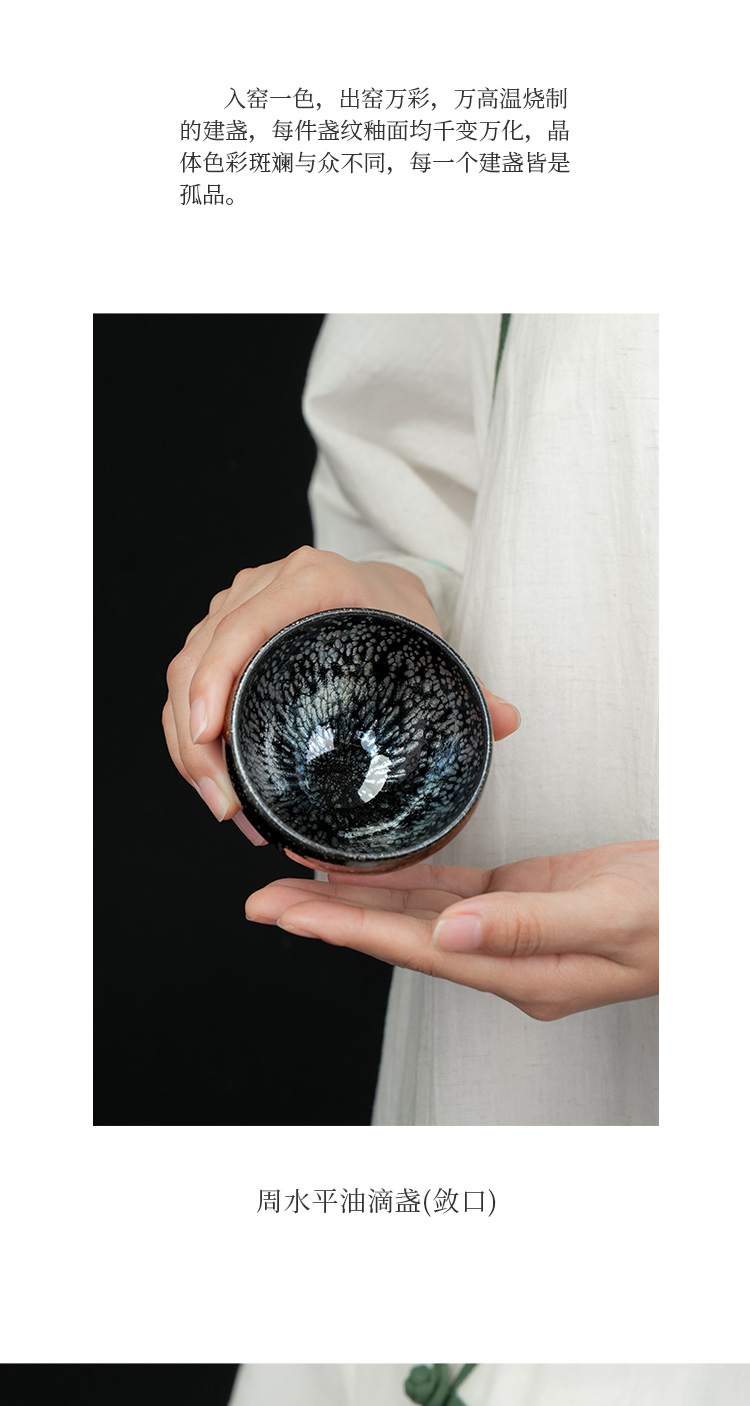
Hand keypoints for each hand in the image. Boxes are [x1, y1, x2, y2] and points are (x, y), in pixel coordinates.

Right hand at [163, 546, 519, 838]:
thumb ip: (469, 683)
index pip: (243, 625)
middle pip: (200, 659)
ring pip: (185, 676)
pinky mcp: (220, 635)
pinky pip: (190, 685)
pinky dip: (192, 737)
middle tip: (226, 806)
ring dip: (189, 747)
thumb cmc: (400, 615)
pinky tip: (216, 786)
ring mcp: (232, 609)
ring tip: (225, 810)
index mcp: (308, 580)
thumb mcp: (430, 643)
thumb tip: (507, 721)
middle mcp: (259, 587)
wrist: (381, 589)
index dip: (215, 679)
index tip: (209, 735)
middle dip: (196, 739)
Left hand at [245, 840, 657, 1019]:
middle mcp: (501, 956)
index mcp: (517, 970)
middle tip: (262, 900)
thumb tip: (450, 932)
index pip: (410, 949)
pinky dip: (406, 879)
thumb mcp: (609, 916)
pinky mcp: (520, 900)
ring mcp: (508, 931)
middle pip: (396, 936)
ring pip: (415, 913)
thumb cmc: (676, 919)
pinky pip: (449, 890)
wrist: (709, 905)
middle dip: (326, 918)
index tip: (285, 915)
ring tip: (299, 882)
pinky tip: (373, 869)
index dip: (343, 931)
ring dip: (357, 899)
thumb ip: (530, 927)